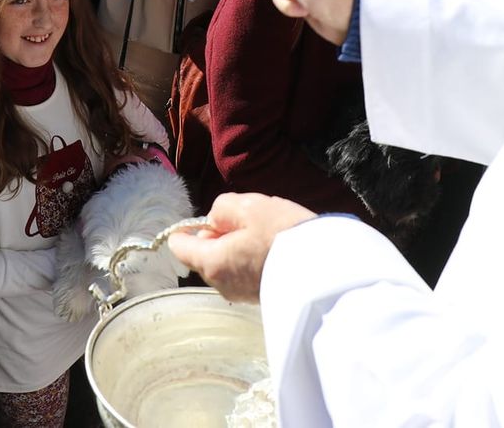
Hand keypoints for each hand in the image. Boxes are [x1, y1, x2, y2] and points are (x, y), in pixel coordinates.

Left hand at [167, 193, 315, 302]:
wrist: (324, 271)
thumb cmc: (283, 235)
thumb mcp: (249, 206)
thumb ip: (221, 208)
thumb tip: (215, 220)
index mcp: (212, 263)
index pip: (179, 247)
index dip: (188, 227)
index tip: (213, 217)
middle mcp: (221, 284)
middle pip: (204, 255)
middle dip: (219, 235)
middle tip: (249, 220)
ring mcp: (241, 294)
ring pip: (226, 263)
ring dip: (238, 246)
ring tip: (267, 232)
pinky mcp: (260, 298)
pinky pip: (245, 273)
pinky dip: (253, 259)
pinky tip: (276, 247)